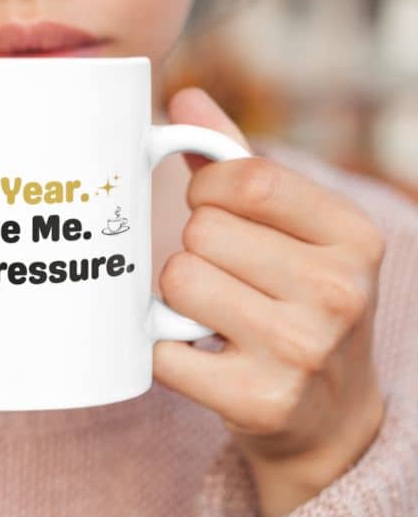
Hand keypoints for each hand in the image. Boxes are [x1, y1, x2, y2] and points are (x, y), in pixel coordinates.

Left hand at [153, 87, 386, 516]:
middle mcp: (339, 291)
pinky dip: (164, 350)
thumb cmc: (299, 300)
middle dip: (195, 248)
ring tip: (214, 315)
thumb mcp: (294, 229)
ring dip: (176, 298)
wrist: (331, 418)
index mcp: (354, 235)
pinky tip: (200, 355)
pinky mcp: (260, 401)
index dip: (206, 186)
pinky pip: (163, 349)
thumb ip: (238, 161)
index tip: (210, 207)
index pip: (246, 177)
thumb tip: (185, 98)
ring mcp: (302, 350)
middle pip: (202, 231)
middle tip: (224, 277)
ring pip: (178, 281)